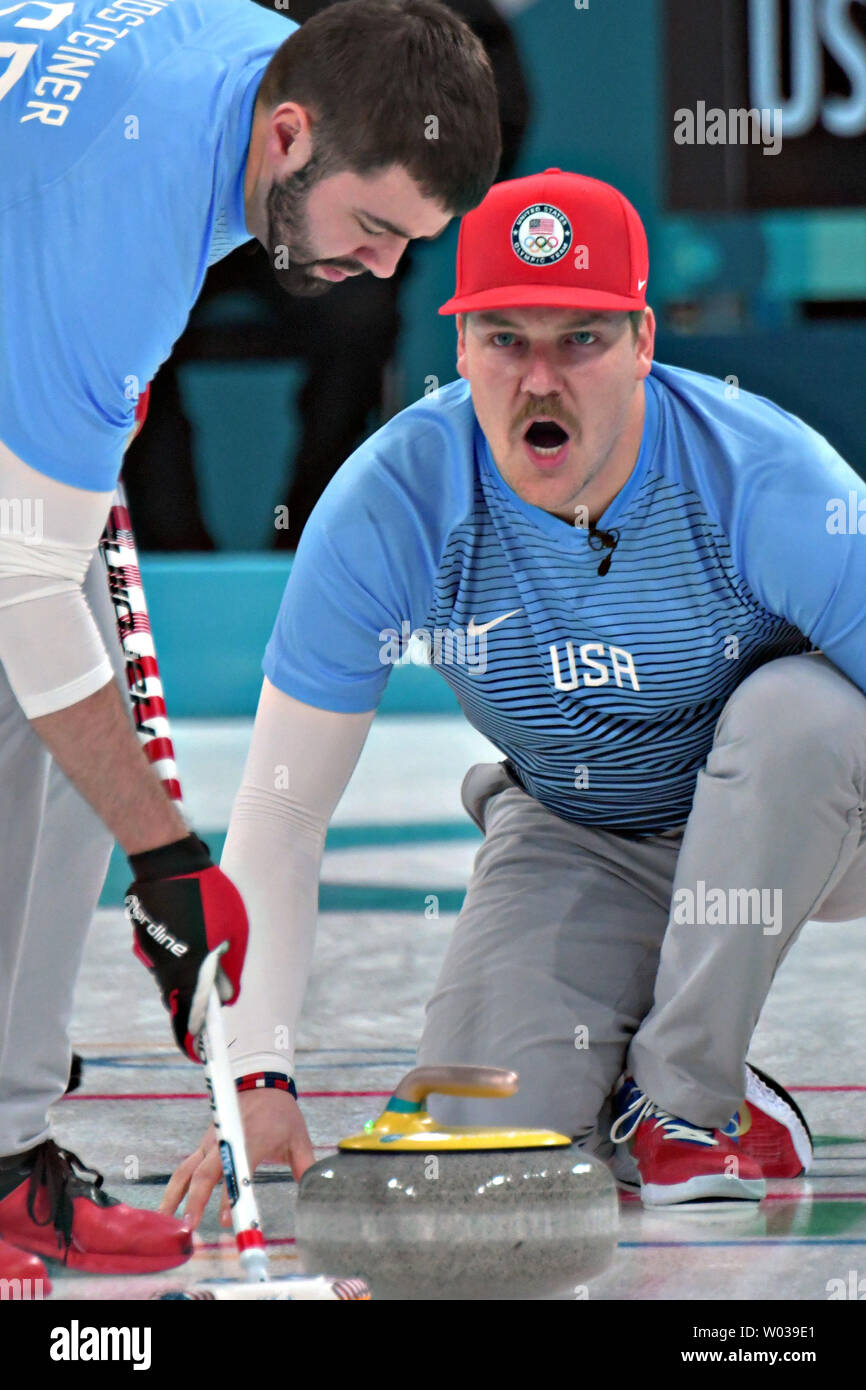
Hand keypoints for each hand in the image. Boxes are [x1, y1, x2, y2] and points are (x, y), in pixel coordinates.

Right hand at [126, 833, 248, 1060]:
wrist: (169, 864)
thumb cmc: (210, 895)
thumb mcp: (234, 932)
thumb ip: (231, 968)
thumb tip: (230, 996)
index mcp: (190, 974)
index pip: (190, 1022)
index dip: (195, 1043)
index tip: (200, 1056)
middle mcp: (165, 970)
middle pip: (179, 1001)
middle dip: (194, 1004)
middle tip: (210, 998)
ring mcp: (150, 954)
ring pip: (170, 976)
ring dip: (185, 971)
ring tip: (203, 946)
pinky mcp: (143, 939)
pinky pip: (161, 954)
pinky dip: (174, 950)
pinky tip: (187, 927)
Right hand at [160, 1089, 314, 1228]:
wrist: (260, 1082)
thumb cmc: (280, 1113)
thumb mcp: (299, 1137)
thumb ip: (306, 1165)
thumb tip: (314, 1189)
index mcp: (251, 1140)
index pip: (238, 1171)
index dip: (230, 1197)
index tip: (225, 1221)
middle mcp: (226, 1141)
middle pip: (204, 1173)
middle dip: (195, 1200)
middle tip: (189, 1227)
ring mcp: (211, 1142)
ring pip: (186, 1170)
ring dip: (175, 1195)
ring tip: (166, 1221)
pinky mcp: (204, 1145)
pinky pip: (186, 1168)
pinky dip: (176, 1187)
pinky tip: (169, 1207)